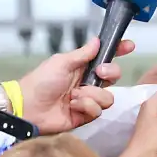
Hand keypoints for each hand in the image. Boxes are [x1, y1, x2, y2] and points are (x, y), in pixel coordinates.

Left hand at [18, 38, 133, 133]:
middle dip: (110, 73)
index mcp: (82, 67)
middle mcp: (87, 83)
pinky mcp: (85, 115)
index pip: (105, 58)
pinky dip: (85, 106)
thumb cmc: (40, 82)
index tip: (129, 46)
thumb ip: (82, 54)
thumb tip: (97, 41)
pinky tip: (72, 106)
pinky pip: (98, 110)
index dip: (118, 51)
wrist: (28, 107)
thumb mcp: (61, 62)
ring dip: (91, 95)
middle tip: (98, 73)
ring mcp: (87, 100)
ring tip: (74, 96)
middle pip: (114, 76)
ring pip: (108, 96)